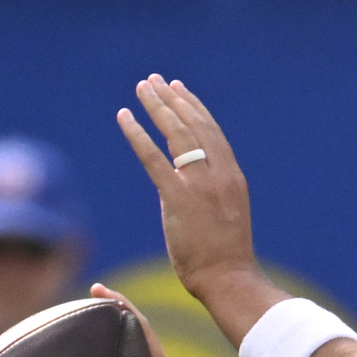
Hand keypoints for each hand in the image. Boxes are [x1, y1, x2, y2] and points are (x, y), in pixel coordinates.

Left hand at [116, 75, 264, 303]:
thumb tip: (189, 185)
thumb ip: (211, 192)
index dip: (193, 107)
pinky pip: (153, 157)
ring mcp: (200, 184)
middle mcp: (220, 174)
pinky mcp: (178, 197)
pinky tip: (124, 116)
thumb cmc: (225, 255)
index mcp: (232, 177)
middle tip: (154, 79)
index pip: (211, 132)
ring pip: (177, 133)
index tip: (178, 88)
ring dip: (158, 106)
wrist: (228, 277)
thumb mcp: (226, 214)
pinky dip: (137, 134)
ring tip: (142, 87)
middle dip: (173, 98)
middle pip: (194, 125)